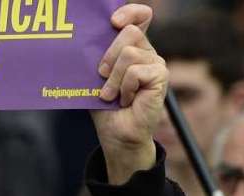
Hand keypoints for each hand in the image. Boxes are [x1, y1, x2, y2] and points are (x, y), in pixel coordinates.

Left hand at [90, 4, 165, 184]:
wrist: (116, 134)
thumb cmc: (104, 106)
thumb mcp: (95, 77)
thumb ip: (95, 56)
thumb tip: (82, 40)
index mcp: (132, 46)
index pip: (139, 16)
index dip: (129, 12)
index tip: (113, 22)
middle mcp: (147, 51)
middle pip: (130, 32)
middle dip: (109, 55)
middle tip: (101, 76)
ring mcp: (156, 63)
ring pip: (129, 54)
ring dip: (113, 79)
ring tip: (111, 95)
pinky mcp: (161, 77)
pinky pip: (136, 71)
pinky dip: (124, 88)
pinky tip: (126, 100)